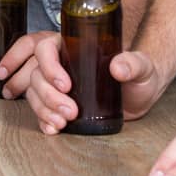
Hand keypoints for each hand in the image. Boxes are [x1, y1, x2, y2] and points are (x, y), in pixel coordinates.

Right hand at [0, 35, 166, 133]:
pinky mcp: (58, 103)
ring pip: (34, 92)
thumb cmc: (140, 75)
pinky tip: (52, 128)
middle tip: (70, 111)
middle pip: (36, 75)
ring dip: (44, 109)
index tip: (66, 85)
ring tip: (62, 122)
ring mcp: (56, 84)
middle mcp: (60, 64)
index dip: (49, 66)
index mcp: (72, 47)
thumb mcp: (141, 66)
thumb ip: (132, 63)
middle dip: (49, 96)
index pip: (45, 49)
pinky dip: (43, 120)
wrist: (141, 96)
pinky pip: (40, 109)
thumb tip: (118, 68)